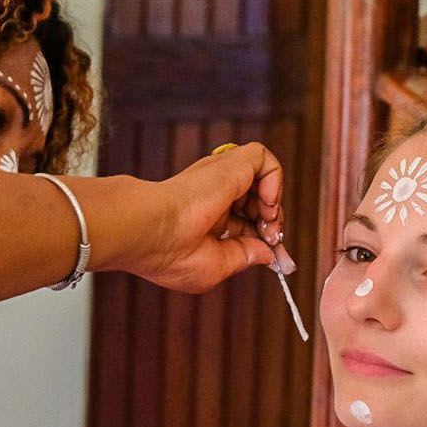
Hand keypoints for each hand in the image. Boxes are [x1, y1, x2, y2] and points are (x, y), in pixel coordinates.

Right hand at [129, 142, 296, 292]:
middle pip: (258, 202)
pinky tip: (266, 204)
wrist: (149, 230)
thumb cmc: (170, 255)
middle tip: (271, 239)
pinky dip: (275, 180)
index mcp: (207, 220)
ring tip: (267, 224)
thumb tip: (270, 254)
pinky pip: (263, 159)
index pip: (246, 223)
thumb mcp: (216, 267)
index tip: (277, 257)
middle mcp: (214, 195)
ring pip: (262, 179)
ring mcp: (222, 177)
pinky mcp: (231, 163)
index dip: (265, 237)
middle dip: (272, 223)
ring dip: (275, 205)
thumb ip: (244, 257)